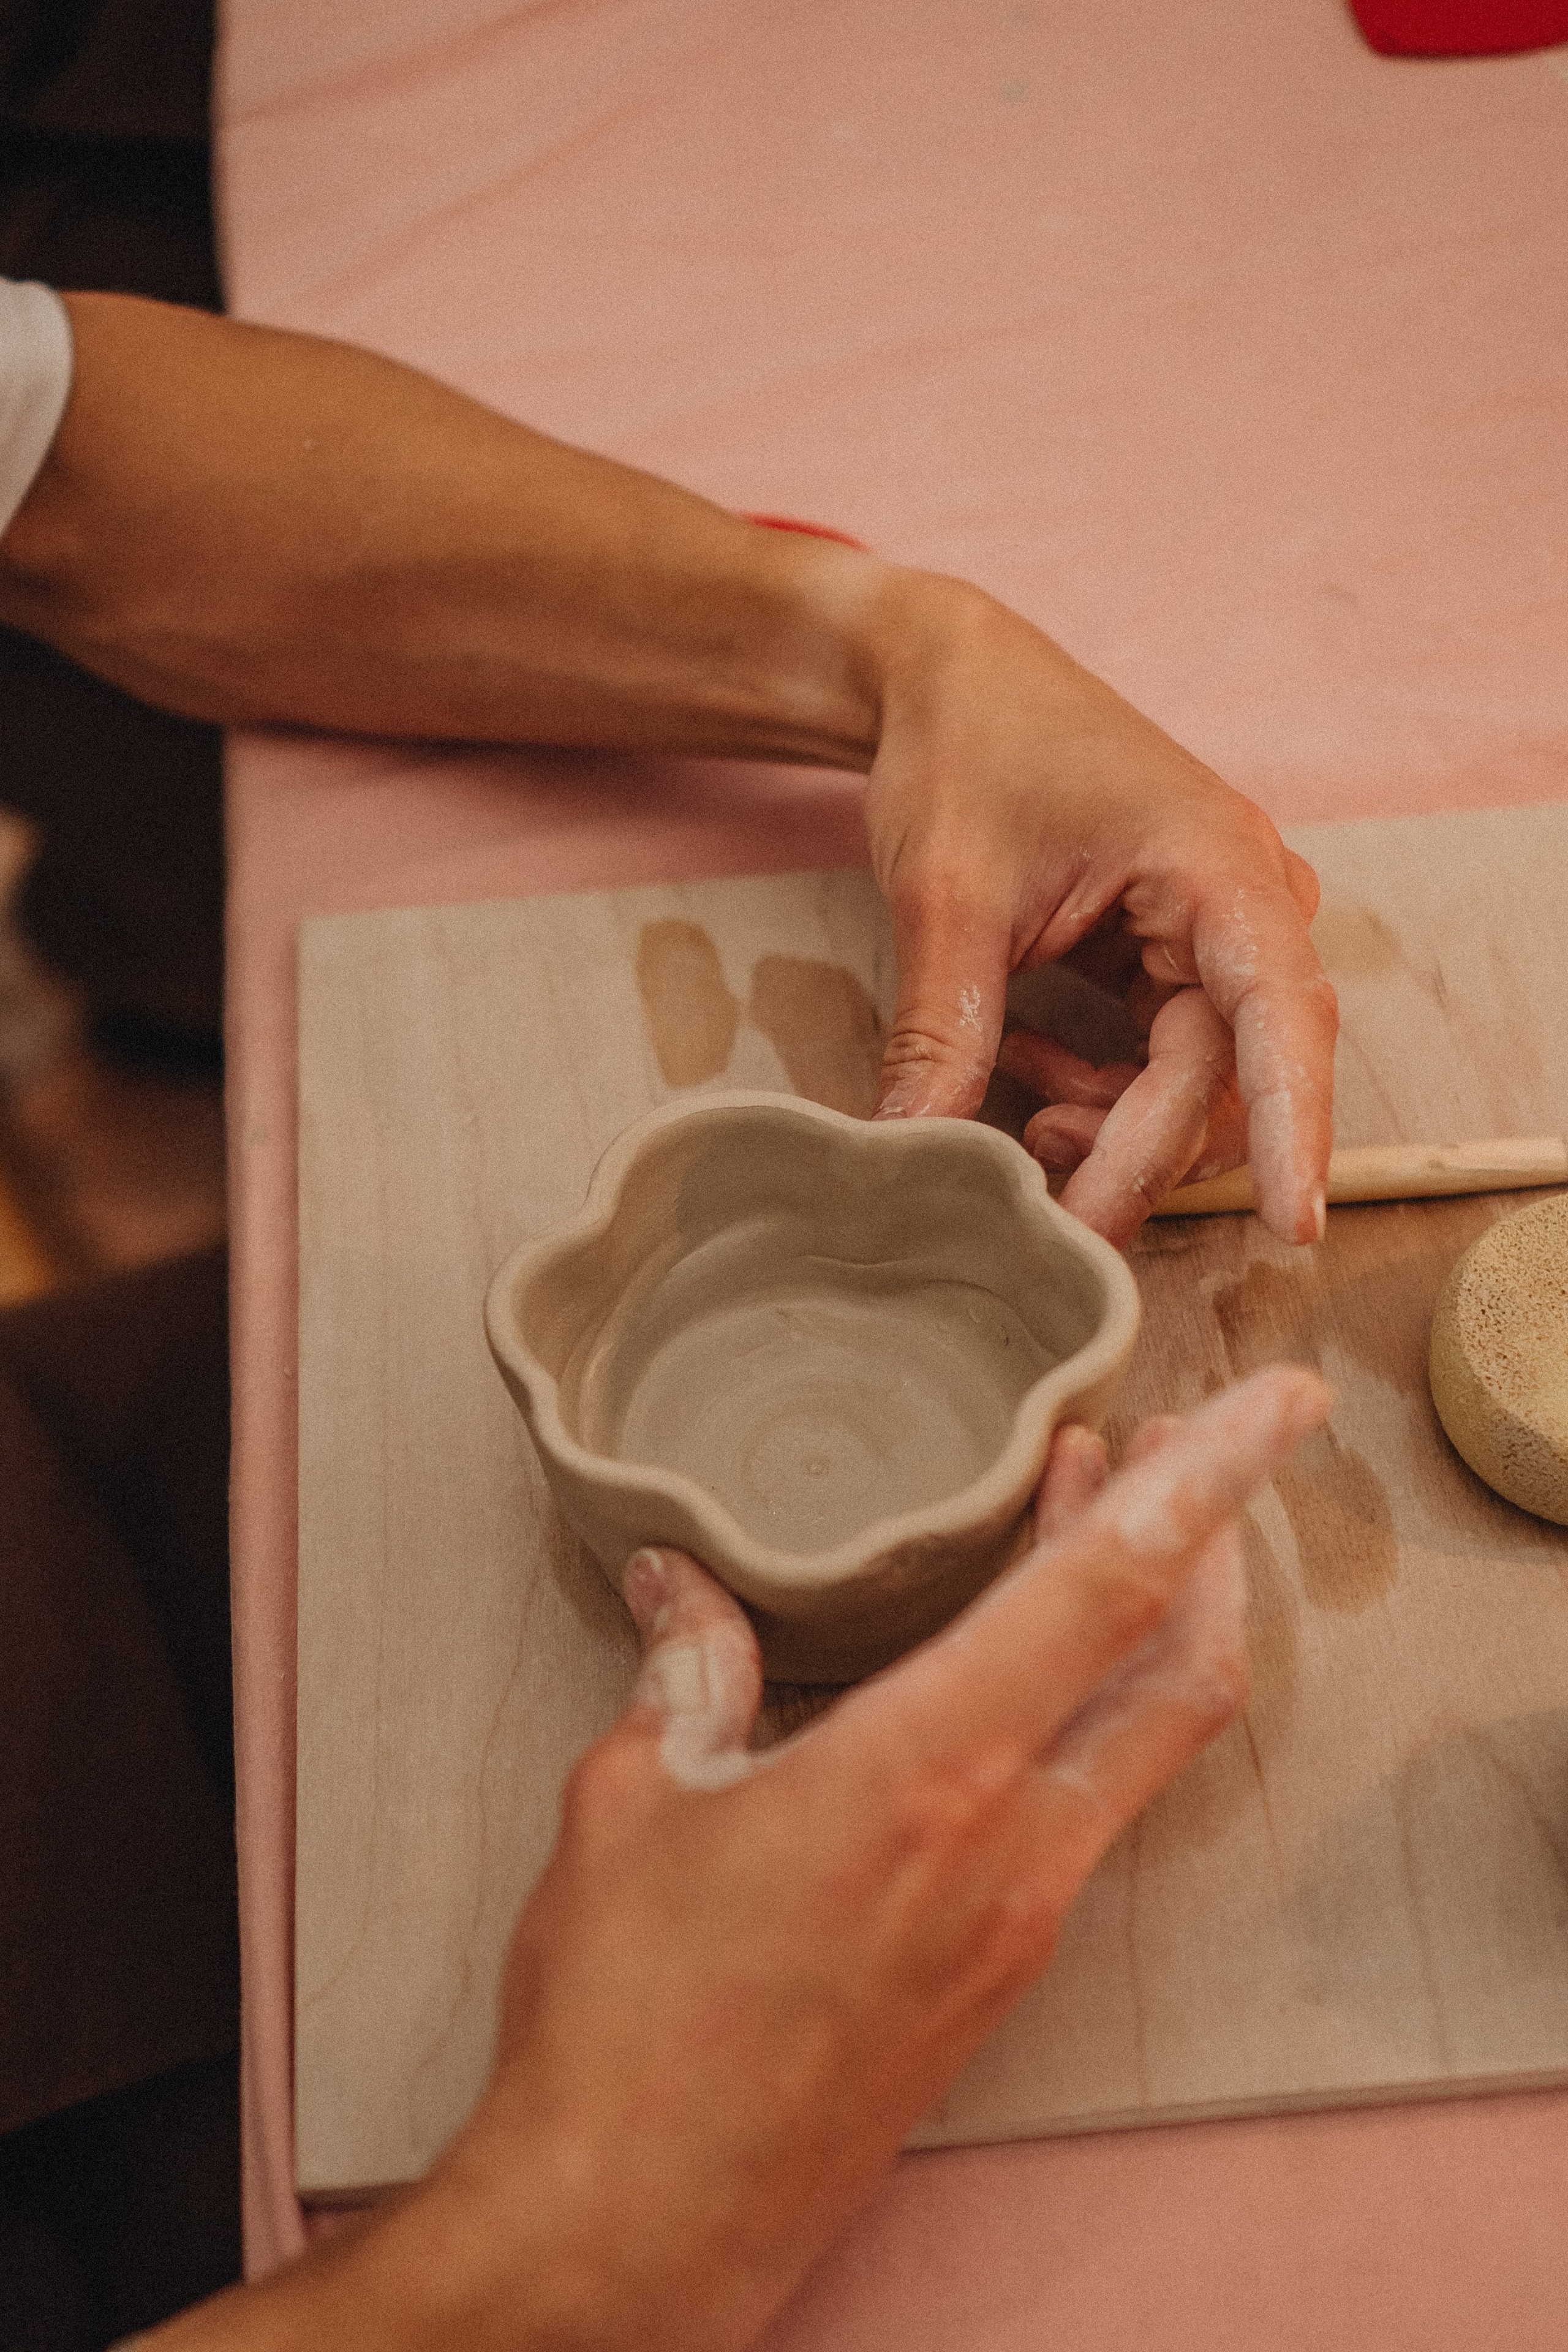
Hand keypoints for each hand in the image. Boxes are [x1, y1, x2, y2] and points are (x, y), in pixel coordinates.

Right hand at [415, 1366, 1326, 2351]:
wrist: (641, 2222)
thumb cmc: (626, 2016)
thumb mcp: (636, 1802)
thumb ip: (688, 1673)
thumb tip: (682, 1585)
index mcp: (927, 1773)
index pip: (1107, 1590)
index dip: (1203, 1479)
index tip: (1272, 1404)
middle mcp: (1009, 1845)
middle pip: (1179, 1669)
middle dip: (1205, 1540)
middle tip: (1174, 1444)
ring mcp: (1017, 1920)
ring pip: (1142, 1742)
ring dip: (1146, 1625)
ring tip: (1091, 1528)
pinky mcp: (995, 1975)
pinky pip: (1084, 1811)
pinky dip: (1085, 1714)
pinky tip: (1011, 1681)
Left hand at [861, 578, 1336, 1246]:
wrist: (946, 681)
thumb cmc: (963, 752)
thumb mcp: (946, 897)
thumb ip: (944, 1032)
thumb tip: (915, 1155)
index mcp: (1217, 867)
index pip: (1281, 1017)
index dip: (1292, 1127)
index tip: (1293, 1224)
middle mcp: (1245, 901)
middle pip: (1229, 1074)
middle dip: (1144, 1155)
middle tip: (1061, 1223)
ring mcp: (1218, 931)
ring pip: (1200, 1082)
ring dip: (1118, 1127)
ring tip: (1026, 1125)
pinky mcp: (1177, 955)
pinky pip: (1164, 1059)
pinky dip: (1100, 1089)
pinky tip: (1028, 1072)